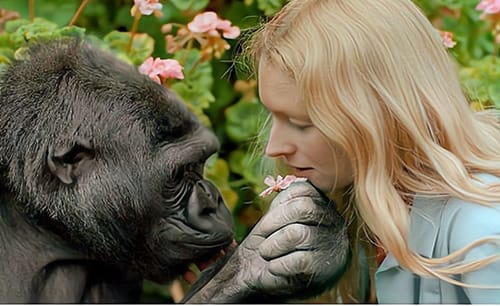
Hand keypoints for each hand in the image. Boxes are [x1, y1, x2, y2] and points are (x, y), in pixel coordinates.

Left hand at [183, 181, 348, 302]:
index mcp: (323, 206)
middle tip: (262, 237)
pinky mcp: (325, 269)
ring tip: (266, 253)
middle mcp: (333, 223)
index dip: (281, 206)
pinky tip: (276, 267)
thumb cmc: (271, 240)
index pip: (306, 193)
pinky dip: (279, 265)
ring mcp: (331, 246)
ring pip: (298, 234)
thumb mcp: (279, 212)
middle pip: (303, 209)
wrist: (264, 275)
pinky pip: (298, 260)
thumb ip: (287, 192)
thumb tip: (286, 157)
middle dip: (275, 223)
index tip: (267, 222)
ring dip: (273, 246)